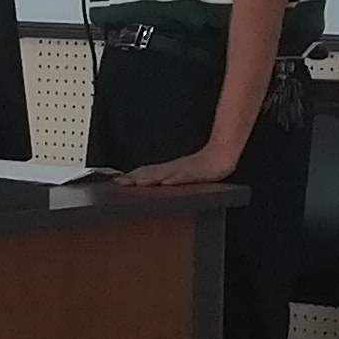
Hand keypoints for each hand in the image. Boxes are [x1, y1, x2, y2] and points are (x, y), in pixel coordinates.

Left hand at [118, 146, 238, 188]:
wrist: (222, 154)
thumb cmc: (205, 165)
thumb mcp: (184, 173)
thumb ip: (170, 177)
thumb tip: (156, 184)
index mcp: (169, 170)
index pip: (146, 173)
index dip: (131, 177)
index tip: (116, 182)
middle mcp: (173, 169)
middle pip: (150, 173)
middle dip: (134, 178)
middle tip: (118, 183)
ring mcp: (184, 170)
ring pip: (164, 173)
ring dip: (149, 178)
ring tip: (136, 183)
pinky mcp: (197, 172)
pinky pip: (184, 176)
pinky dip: (174, 179)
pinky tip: (167, 182)